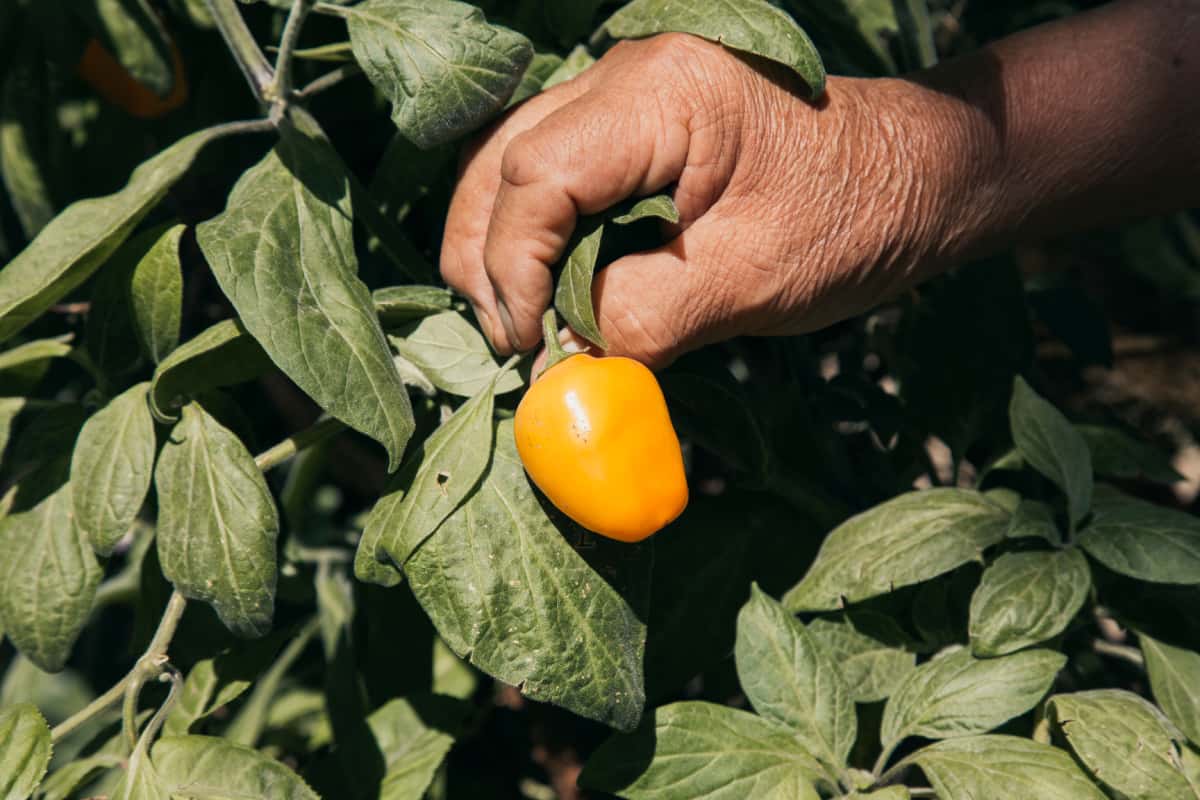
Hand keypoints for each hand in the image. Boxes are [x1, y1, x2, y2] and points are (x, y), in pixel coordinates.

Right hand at [440, 33, 971, 367]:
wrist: (918, 178)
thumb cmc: (854, 222)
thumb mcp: (748, 282)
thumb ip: (640, 319)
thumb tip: (555, 361)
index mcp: (664, 94)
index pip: (537, 176)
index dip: (513, 268)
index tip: (528, 345)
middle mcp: (629, 73)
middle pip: (502, 161)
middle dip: (487, 259)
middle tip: (509, 343)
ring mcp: (625, 91)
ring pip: (510, 162)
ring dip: (497, 247)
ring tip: (518, 323)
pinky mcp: (631, 123)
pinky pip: (548, 172)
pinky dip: (530, 233)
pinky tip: (544, 288)